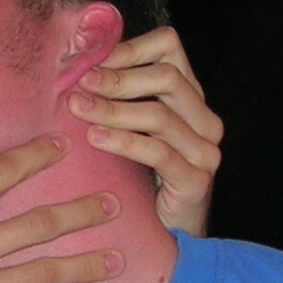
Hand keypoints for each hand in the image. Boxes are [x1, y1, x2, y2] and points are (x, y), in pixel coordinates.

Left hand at [71, 26, 221, 235]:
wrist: (165, 234)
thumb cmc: (139, 177)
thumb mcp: (128, 128)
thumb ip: (116, 95)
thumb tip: (77, 58)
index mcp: (190, 97)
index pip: (170, 47)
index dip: (129, 47)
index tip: (91, 60)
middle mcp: (204, 120)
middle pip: (167, 78)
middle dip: (118, 78)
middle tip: (79, 83)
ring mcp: (205, 151)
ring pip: (160, 115)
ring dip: (113, 109)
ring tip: (77, 108)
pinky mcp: (197, 181)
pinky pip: (158, 153)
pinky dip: (124, 142)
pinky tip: (95, 138)